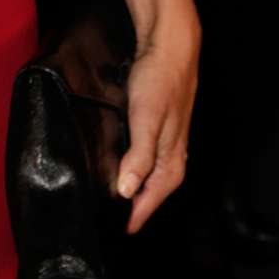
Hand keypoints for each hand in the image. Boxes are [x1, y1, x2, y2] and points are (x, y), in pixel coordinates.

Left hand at [115, 11, 200, 234]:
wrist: (169, 48)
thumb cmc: (159, 82)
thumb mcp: (146, 119)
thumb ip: (138, 156)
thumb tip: (126, 191)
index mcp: (171, 162)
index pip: (149, 202)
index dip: (132, 217)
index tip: (113, 230)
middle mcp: (172, 158)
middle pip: (150, 193)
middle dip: (131, 208)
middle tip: (106, 219)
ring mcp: (166, 144)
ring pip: (148, 177)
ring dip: (132, 189)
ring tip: (108, 199)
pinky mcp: (157, 130)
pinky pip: (145, 160)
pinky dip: (132, 169)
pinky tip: (116, 166)